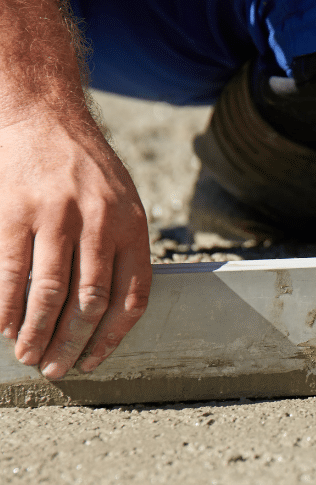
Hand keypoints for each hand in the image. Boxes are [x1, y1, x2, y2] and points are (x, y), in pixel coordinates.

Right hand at [0, 112, 151, 379]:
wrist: (44, 115)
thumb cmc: (86, 168)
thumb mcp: (122, 203)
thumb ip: (122, 249)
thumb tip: (110, 308)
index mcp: (133, 227)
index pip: (132, 297)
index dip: (112, 337)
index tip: (94, 362)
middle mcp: (101, 224)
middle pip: (91, 302)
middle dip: (71, 344)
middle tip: (55, 369)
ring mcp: (58, 218)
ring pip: (50, 292)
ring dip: (36, 332)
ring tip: (26, 355)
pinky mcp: (16, 211)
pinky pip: (10, 269)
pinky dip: (4, 304)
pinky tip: (0, 325)